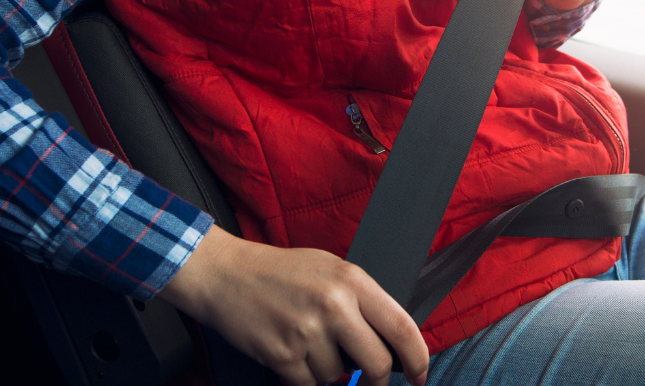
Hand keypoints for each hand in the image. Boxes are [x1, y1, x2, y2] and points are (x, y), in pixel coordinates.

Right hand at [157, 230, 429, 385]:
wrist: (224, 275)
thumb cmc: (278, 272)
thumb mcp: (329, 269)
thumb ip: (362, 300)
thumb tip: (393, 341)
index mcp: (352, 280)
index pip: (402, 327)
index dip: (418, 359)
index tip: (419, 376)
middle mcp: (334, 305)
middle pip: (377, 364)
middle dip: (376, 381)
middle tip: (368, 382)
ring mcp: (307, 331)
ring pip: (338, 377)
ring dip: (326, 372)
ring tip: (305, 343)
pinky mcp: (283, 354)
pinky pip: (309, 385)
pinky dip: (302, 379)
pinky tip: (290, 355)